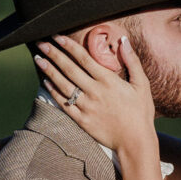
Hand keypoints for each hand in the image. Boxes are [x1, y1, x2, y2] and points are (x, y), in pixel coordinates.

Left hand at [36, 33, 156, 154]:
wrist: (135, 142)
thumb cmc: (141, 112)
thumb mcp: (142, 85)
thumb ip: (132, 61)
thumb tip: (124, 40)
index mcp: (108, 81)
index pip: (84, 58)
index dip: (69, 46)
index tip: (57, 37)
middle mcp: (95, 92)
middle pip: (69, 69)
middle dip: (54, 54)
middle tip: (41, 43)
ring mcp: (87, 107)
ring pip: (63, 85)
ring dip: (49, 70)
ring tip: (38, 59)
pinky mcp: (82, 120)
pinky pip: (64, 104)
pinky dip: (54, 92)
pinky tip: (46, 82)